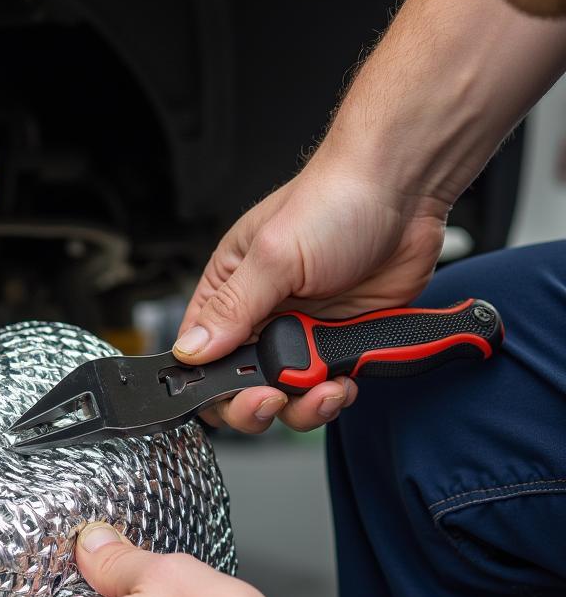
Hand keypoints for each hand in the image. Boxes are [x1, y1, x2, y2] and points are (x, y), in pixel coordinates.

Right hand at [174, 149, 448, 432]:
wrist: (406, 191)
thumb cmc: (335, 199)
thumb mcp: (273, 256)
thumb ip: (232, 309)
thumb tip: (190, 350)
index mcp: (230, 290)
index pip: (200, 353)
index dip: (207, 383)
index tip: (229, 393)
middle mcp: (262, 316)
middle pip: (240, 386)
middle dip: (256, 404)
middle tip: (272, 398)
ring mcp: (303, 332)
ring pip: (288, 396)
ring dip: (302, 405)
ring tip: (322, 389)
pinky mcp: (342, 342)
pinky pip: (329, 388)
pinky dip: (336, 396)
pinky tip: (345, 381)